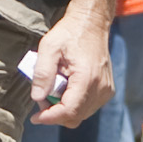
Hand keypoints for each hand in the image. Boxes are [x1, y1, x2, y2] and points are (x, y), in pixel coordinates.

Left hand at [30, 6, 114, 127]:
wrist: (91, 23)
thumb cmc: (70, 33)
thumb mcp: (49, 47)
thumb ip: (42, 73)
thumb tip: (37, 97)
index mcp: (87, 78)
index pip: (69, 111)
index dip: (50, 117)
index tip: (35, 117)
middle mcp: (101, 87)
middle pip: (75, 117)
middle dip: (54, 113)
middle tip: (41, 97)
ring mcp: (106, 90)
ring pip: (81, 114)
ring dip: (63, 109)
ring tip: (53, 89)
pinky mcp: (107, 90)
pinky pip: (87, 107)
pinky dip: (73, 104)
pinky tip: (65, 88)